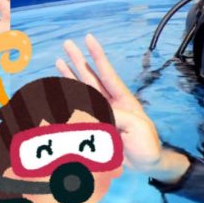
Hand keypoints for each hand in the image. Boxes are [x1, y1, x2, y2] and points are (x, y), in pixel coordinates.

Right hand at [55, 35, 161, 172]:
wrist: (146, 164)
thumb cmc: (146, 143)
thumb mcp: (135, 126)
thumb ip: (114, 116)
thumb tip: (88, 112)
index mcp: (123, 99)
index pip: (107, 73)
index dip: (97, 56)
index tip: (89, 38)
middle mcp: (110, 103)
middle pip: (91, 77)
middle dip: (78, 60)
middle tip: (67, 43)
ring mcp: (101, 114)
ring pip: (82, 90)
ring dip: (70, 76)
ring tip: (58, 60)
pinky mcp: (94, 126)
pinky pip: (77, 111)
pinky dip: (66, 101)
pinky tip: (57, 93)